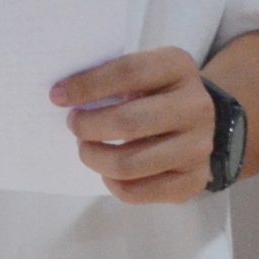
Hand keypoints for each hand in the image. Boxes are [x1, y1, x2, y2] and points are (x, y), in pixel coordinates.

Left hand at [53, 45, 212, 203]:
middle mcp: (196, 106)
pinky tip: (108, 170)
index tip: (58, 95)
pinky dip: (111, 183)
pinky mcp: (193, 181)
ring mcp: (199, 147)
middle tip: (73, 124)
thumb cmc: (156, 92)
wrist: (200, 121)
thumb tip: (63, 95)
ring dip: (94, 157)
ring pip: (128, 163)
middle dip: (88, 126)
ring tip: (86, 148)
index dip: (88, 85)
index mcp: (179, 67)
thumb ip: (111, 77)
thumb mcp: (143, 72)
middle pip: (128, 122)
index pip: (128, 73)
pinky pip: (137, 191)